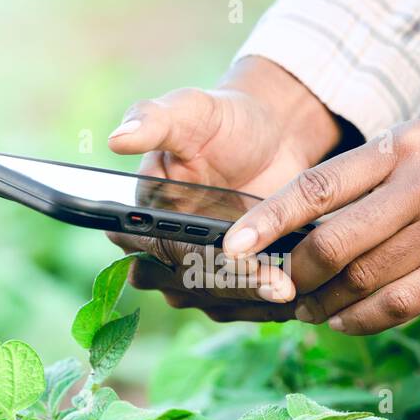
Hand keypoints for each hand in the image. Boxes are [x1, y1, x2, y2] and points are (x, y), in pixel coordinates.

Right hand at [106, 56, 343, 320]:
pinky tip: (301, 296)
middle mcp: (161, 253)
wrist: (269, 139)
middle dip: (233, 286)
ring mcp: (196, 275)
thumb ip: (153, 120)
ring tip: (294, 292)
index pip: (156, 249)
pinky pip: (244, 307)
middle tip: (277, 284)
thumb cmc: (223, 121)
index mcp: (141, 215)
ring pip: (218, 303)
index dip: (190, 258)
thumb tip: (117, 138)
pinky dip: (270, 305)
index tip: (229, 257)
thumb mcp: (190, 111)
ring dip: (255, 300)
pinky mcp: (231, 286)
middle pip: (189, 285)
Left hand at [221, 92, 419, 333]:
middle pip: (332, 245)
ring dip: (325, 305)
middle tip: (277, 291)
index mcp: (399, 146)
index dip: (267, 222)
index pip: (315, 188)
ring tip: (306, 312)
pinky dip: (363, 319)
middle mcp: (417, 187)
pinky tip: (344, 322)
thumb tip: (316, 229)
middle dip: (296, 276)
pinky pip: (402, 304)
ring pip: (363, 282)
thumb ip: (376, 178)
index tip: (232, 248)